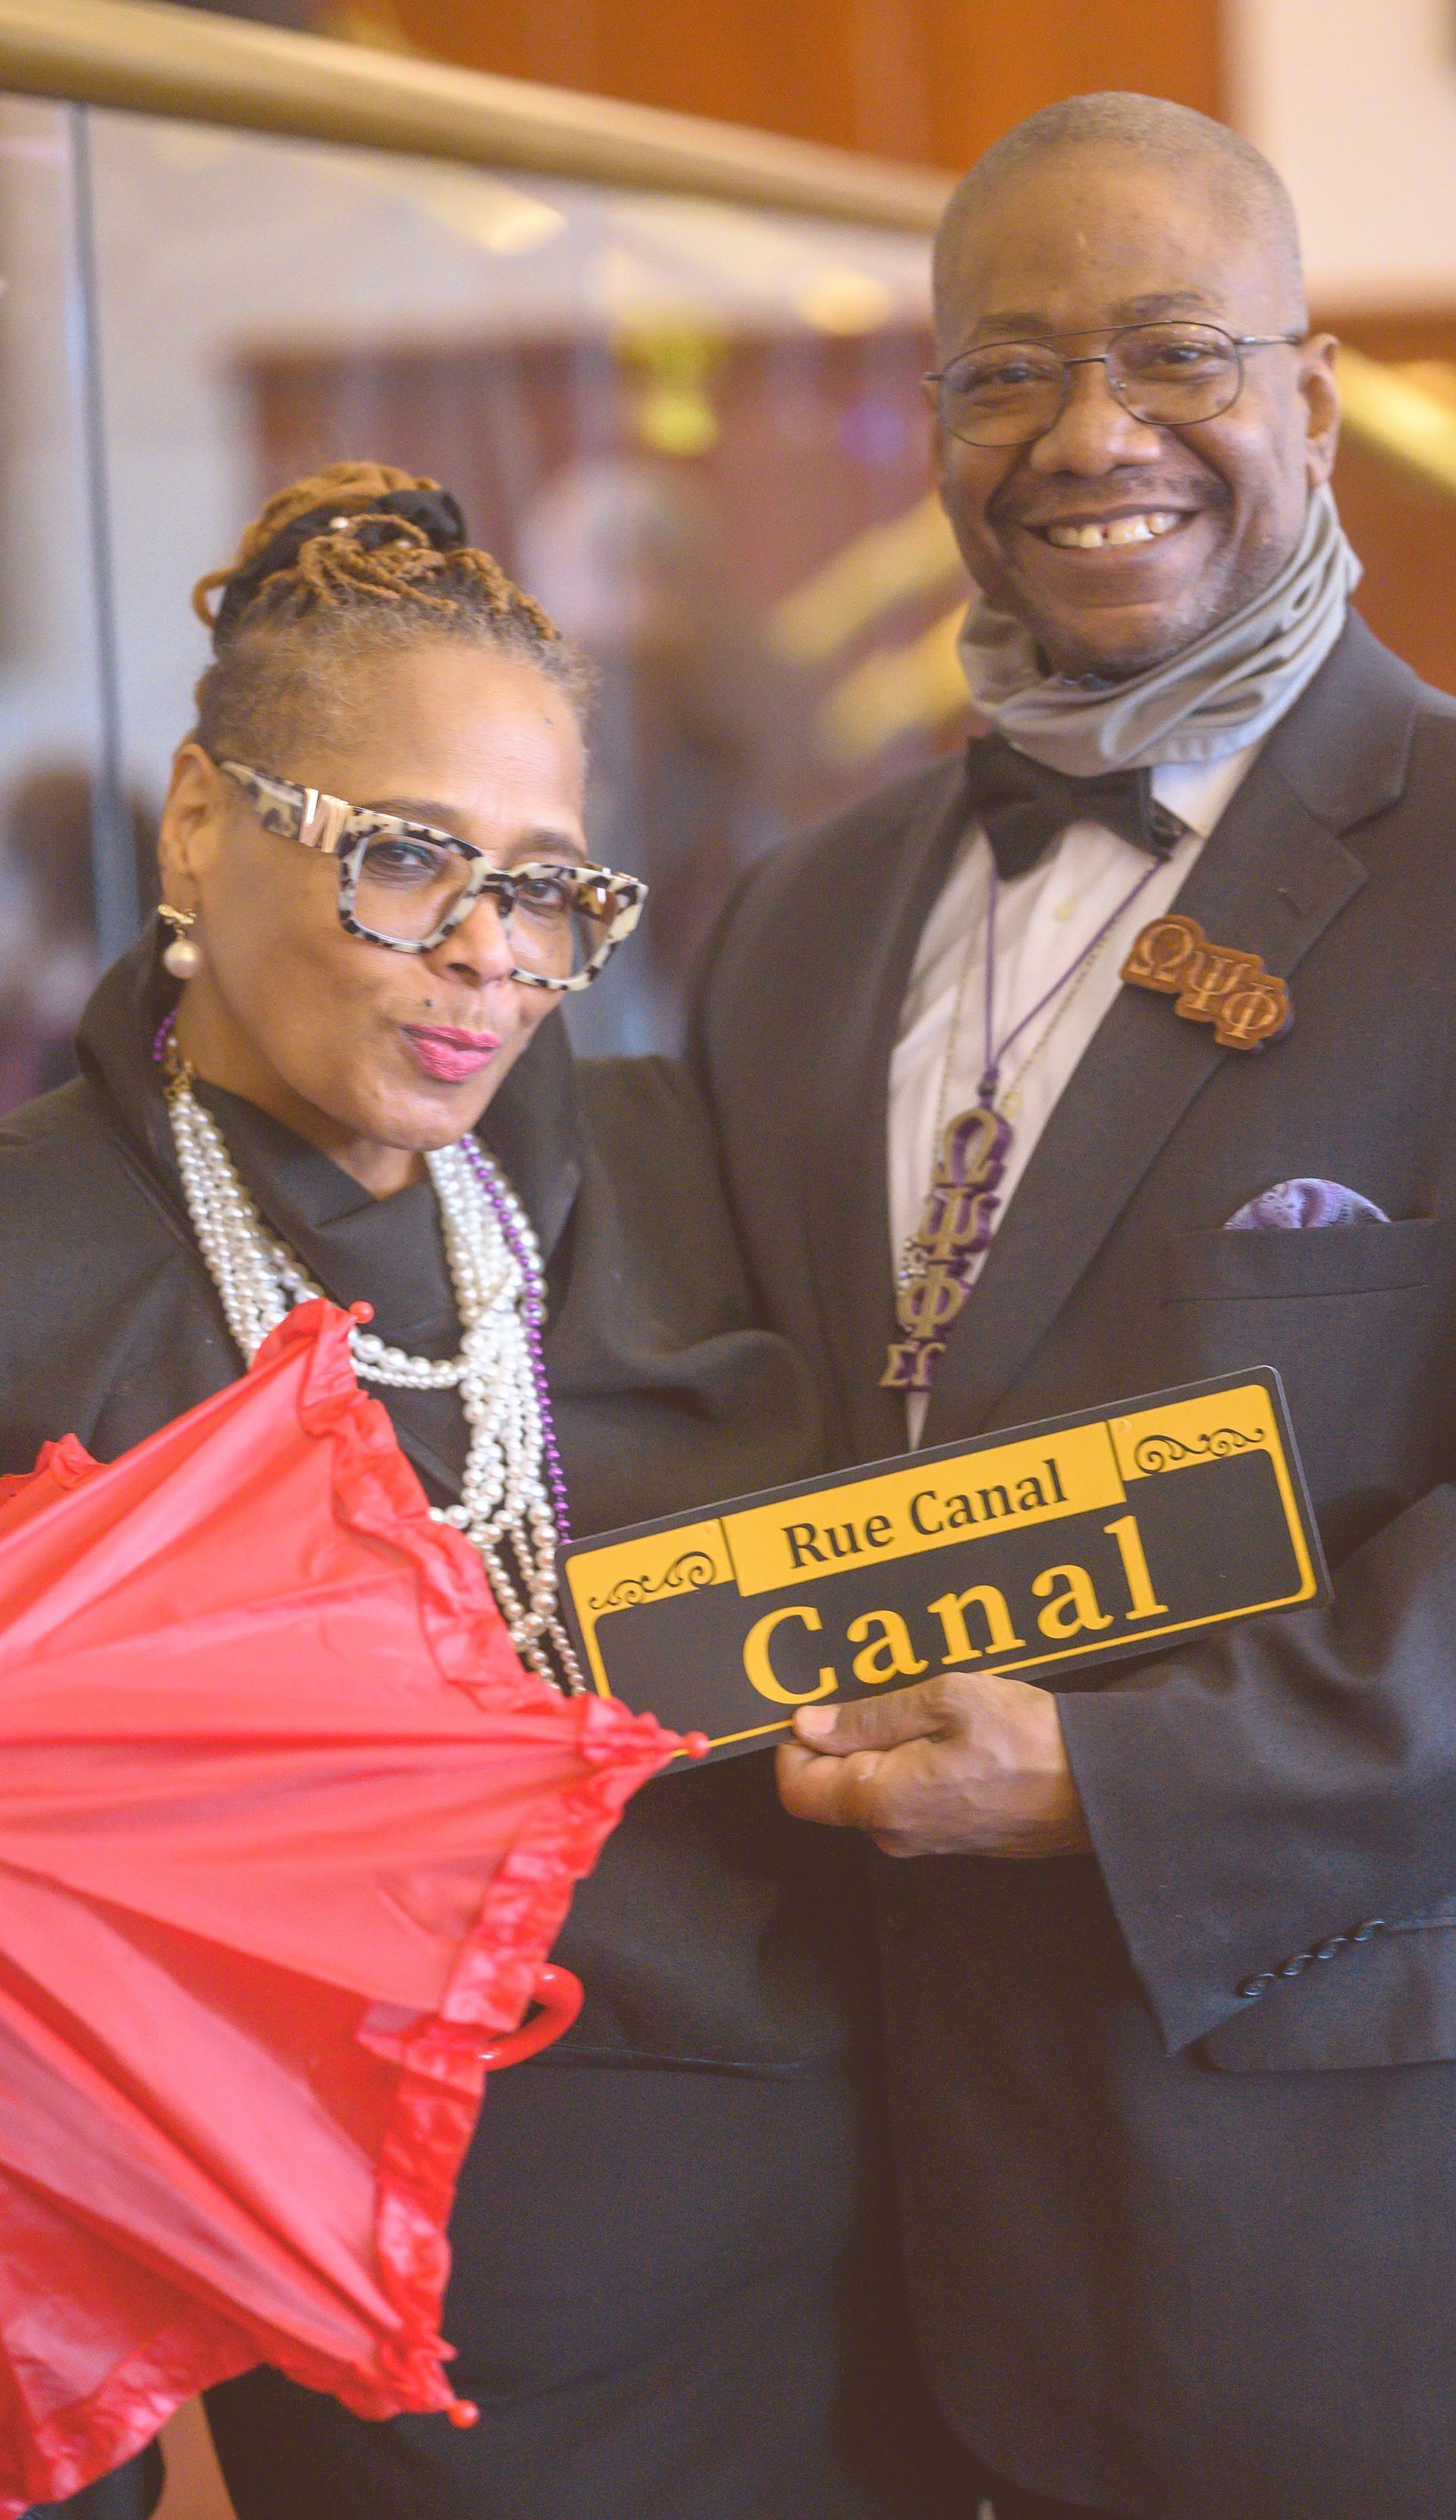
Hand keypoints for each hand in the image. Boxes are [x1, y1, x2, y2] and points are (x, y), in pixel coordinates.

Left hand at [775, 1670, 1090, 1858]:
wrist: (1100, 1789)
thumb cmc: (1029, 1740)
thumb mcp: (946, 1701)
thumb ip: (870, 1717)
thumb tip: (809, 1724)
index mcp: (883, 1801)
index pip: (797, 1788)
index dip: (793, 1745)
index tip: (815, 1706)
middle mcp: (894, 1833)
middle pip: (830, 1791)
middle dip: (839, 1741)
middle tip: (875, 1692)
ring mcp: (924, 1841)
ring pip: (869, 1794)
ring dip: (880, 1749)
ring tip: (921, 1705)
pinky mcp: (951, 1838)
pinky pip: (905, 1801)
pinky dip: (908, 1765)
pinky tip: (944, 1732)